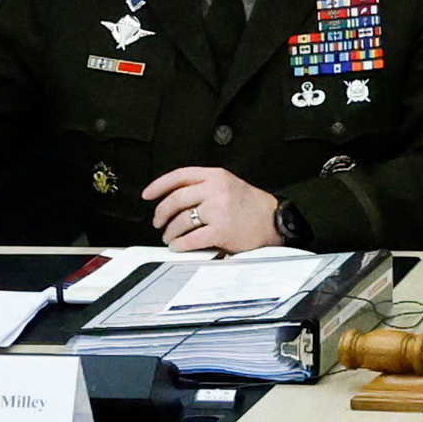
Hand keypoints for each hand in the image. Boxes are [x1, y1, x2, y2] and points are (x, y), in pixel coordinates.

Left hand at [144, 165, 285, 252]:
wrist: (274, 220)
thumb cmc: (252, 205)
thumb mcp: (229, 184)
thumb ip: (204, 186)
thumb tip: (173, 198)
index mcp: (216, 176)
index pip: (180, 176)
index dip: (159, 185)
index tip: (147, 194)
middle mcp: (216, 190)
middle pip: (176, 199)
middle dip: (162, 213)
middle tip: (158, 222)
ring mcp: (219, 210)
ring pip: (181, 220)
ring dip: (170, 232)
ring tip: (170, 237)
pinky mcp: (222, 230)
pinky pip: (191, 238)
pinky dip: (180, 244)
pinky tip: (179, 246)